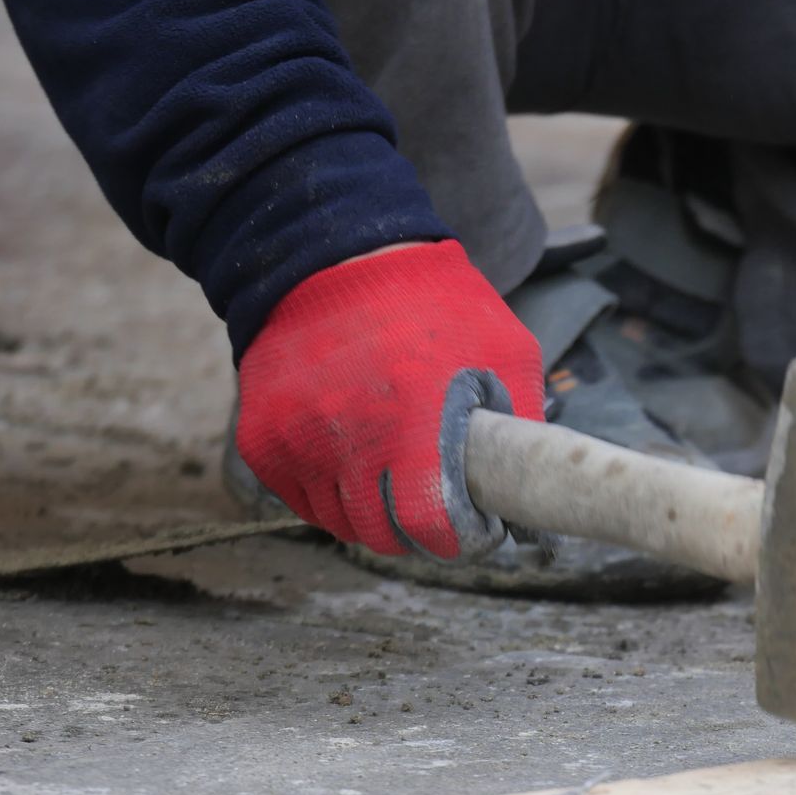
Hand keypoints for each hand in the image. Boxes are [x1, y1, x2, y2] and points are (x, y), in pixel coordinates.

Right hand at [235, 240, 543, 557]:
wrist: (331, 256)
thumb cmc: (431, 301)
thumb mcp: (502, 348)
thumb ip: (521, 418)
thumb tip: (535, 482)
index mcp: (412, 415)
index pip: (428, 523)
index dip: (456, 539)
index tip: (472, 530)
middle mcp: (346, 435)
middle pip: (382, 533)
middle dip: (418, 534)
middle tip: (438, 511)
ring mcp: (296, 440)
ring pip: (340, 522)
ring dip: (371, 517)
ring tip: (396, 485)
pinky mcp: (260, 439)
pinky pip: (300, 500)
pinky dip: (329, 496)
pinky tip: (355, 467)